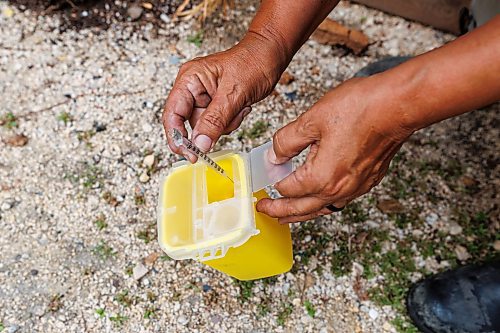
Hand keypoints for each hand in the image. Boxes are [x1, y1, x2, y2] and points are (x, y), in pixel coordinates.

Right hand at [162, 33, 285, 160]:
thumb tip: (199, 145)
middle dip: (211, 128)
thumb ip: (214, 120)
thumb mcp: (233, 93)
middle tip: (228, 121)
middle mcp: (192, 89)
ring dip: (225, 125)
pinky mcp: (217, 104)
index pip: (172, 115)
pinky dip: (231, 122)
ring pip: (206, 128)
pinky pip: (218, 125)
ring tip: (239, 108)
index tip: (190, 155)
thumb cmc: (253, 62)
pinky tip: (242, 108)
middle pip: (190, 124)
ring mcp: (204, 97)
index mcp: (189, 80)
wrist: (271, 55)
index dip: (177, 138)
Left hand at [256, 77, 413, 222]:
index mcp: (321, 177)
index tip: (263, 178)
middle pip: (302, 209)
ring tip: (288, 215)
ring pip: (322, 209)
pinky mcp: (368, 181)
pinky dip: (323, 204)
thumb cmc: (361, 109)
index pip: (287, 188)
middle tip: (265, 210)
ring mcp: (356, 188)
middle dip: (280, 211)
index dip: (272, 182)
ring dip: (302, 213)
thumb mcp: (312, 120)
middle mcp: (339, 189)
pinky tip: (319, 198)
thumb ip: (287, 141)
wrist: (398, 106)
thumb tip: (275, 155)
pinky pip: (339, 201)